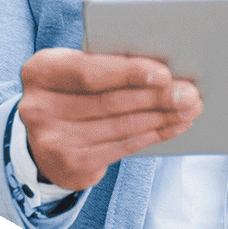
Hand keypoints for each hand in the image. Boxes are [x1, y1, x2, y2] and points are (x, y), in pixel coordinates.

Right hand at [18, 49, 202, 189]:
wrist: (46, 140)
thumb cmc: (73, 93)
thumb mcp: (77, 71)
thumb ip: (108, 65)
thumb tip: (164, 71)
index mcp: (40, 71)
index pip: (89, 71)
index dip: (129, 73)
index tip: (164, 74)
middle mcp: (38, 106)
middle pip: (110, 100)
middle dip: (156, 97)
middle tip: (189, 93)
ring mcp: (51, 139)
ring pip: (121, 125)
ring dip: (161, 117)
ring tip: (188, 109)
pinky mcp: (70, 163)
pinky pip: (122, 146)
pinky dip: (152, 135)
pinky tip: (172, 126)